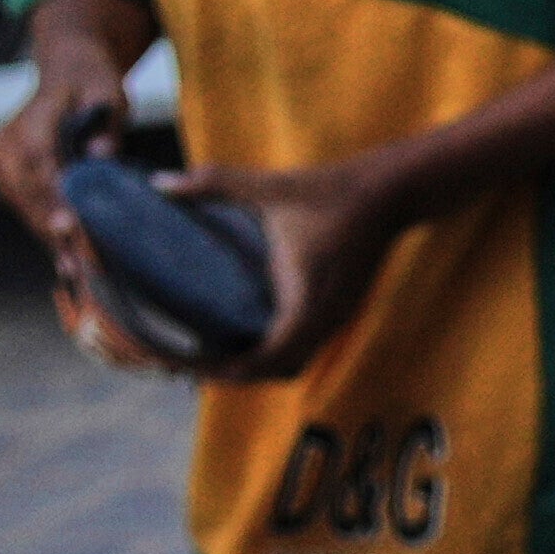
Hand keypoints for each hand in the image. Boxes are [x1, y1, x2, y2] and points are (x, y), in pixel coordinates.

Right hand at [0, 21, 134, 245]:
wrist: (67, 72)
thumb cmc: (93, 82)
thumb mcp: (109, 93)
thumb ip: (106, 124)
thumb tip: (101, 155)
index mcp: (30, 120)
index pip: (40, 165)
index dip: (54, 199)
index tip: (72, 227)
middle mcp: (5, 142)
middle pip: (28, 193)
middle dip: (55, 229)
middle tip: (81, 264)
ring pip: (23, 206)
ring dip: (49, 236)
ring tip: (76, 269)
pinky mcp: (2, 173)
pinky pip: (22, 205)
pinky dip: (44, 227)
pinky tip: (66, 254)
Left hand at [179, 149, 406, 378]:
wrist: (393, 192)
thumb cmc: (332, 191)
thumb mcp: (271, 187)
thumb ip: (215, 183)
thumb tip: (160, 181)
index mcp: (306, 300)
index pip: (267, 359)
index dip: (227, 369)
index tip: (187, 365)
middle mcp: (323, 318)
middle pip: (276, 371)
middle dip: (233, 373)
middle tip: (186, 362)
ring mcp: (335, 316)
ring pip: (292, 362)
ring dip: (256, 364)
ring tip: (211, 352)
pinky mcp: (339, 309)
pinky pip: (304, 346)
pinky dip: (274, 350)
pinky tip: (246, 331)